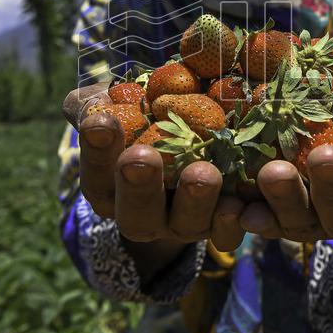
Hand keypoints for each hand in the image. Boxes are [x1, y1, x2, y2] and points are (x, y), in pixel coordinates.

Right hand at [63, 85, 246, 252]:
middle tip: (141, 158)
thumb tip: (99, 96)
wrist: (206, 142)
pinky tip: (237, 204)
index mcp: (111, 184)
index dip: (96, 151)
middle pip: (134, 213)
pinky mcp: (220, 228)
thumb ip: (108, 98)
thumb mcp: (127, 103)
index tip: (100, 121)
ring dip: (193, 201)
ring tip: (202, 173)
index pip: (97, 172)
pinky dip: (231, 223)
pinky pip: (226, 236)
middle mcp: (144, 212)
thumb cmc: (153, 117)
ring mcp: (183, 224)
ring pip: (184, 225)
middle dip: (137, 185)